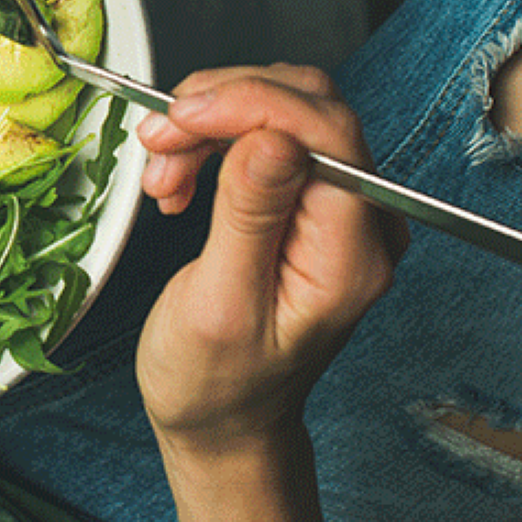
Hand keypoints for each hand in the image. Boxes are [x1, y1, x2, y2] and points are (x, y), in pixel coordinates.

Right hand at [136, 66, 405, 454]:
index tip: (183, 116)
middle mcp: (362, 222)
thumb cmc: (217, 383)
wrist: (222, 417)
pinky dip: (213, 138)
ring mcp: (338, 208)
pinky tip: (181, 174)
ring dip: (210, 123)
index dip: (251, 104)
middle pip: (307, 107)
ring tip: (162, 170)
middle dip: (222, 108)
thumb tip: (273, 138)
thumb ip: (250, 218)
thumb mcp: (221, 306)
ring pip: (282, 111)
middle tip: (160, 139)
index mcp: (351, 255)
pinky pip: (267, 134)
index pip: (326, 133)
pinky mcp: (309, 198)